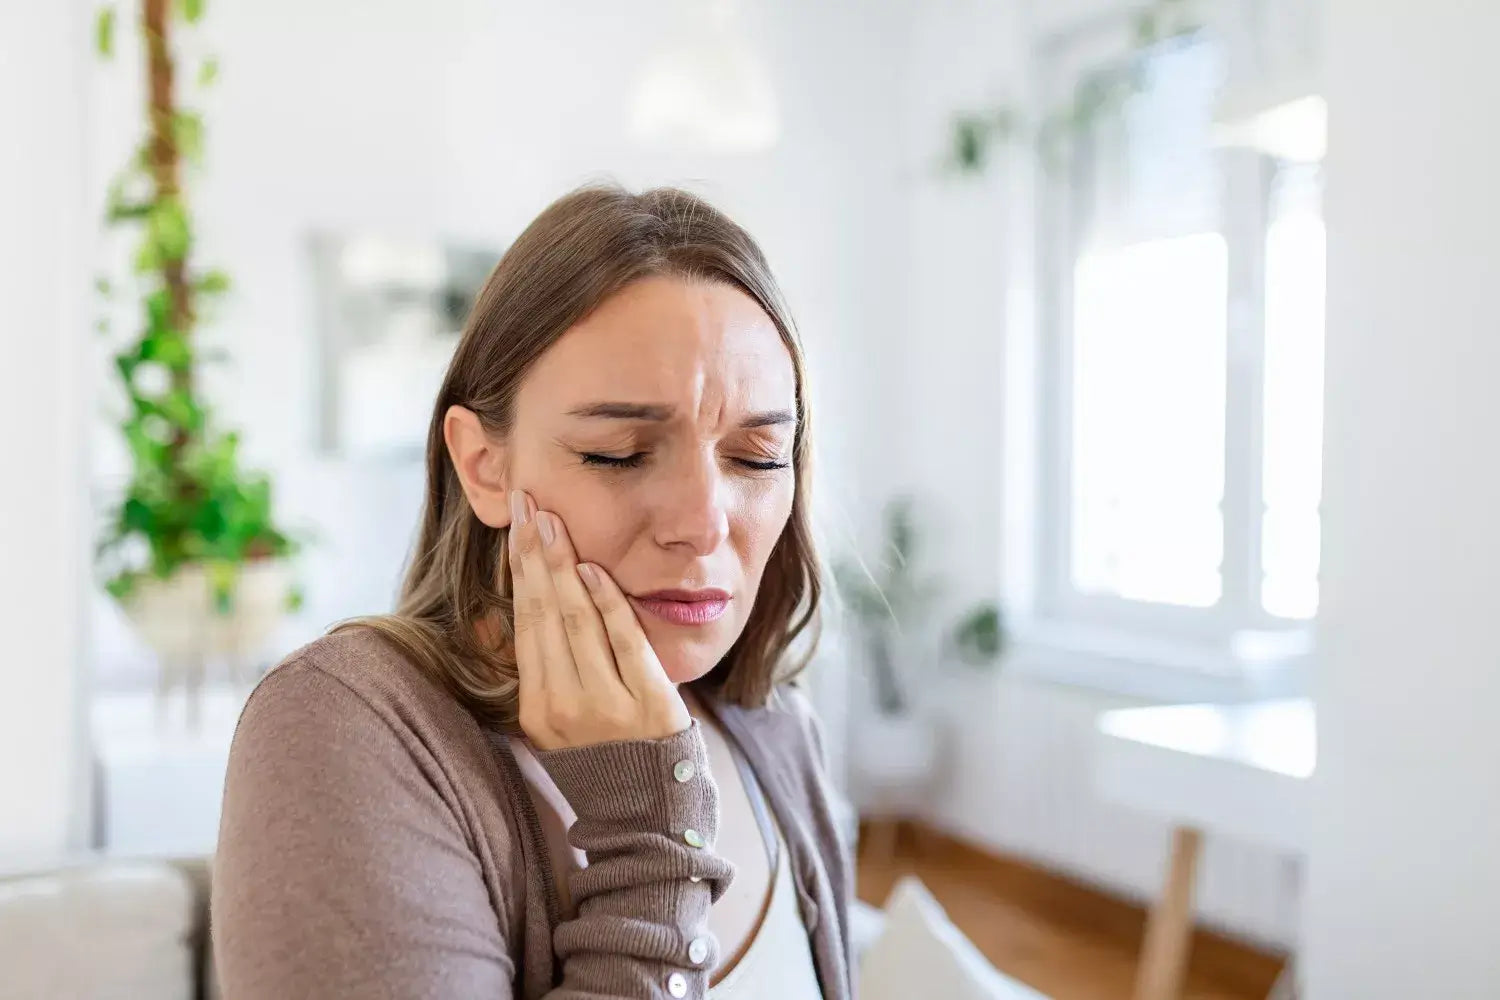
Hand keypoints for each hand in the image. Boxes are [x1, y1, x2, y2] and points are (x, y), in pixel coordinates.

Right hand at [507, 489, 690, 750]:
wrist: (649, 811)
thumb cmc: (604, 754)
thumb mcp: (559, 720)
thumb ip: (546, 666)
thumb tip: (529, 598)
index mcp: (537, 708)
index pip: (524, 623)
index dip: (519, 569)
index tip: (516, 524)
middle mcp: (564, 706)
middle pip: (544, 613)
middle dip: (534, 553)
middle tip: (528, 504)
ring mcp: (607, 706)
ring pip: (577, 621)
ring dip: (564, 565)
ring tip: (552, 522)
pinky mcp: (649, 704)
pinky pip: (623, 641)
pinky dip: (607, 602)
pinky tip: (594, 568)